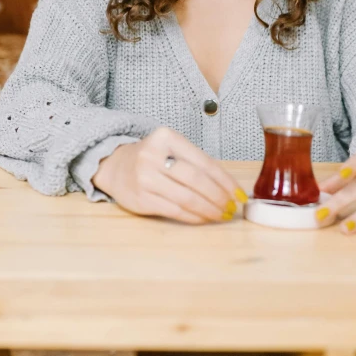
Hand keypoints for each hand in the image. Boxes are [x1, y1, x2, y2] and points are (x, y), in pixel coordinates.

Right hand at [92, 126, 246, 223]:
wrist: (116, 166)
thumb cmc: (153, 158)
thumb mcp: (171, 148)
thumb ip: (196, 162)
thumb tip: (228, 186)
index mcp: (166, 137)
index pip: (203, 162)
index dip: (225, 180)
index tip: (239, 194)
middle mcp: (153, 156)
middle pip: (196, 180)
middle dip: (219, 196)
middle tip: (232, 207)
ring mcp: (145, 178)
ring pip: (186, 197)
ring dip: (209, 209)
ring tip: (221, 214)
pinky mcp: (141, 198)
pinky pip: (174, 210)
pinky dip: (193, 216)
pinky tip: (203, 218)